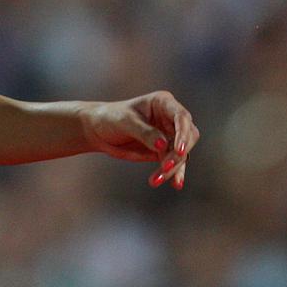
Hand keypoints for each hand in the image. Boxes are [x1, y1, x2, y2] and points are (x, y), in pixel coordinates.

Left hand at [80, 91, 200, 190]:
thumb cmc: (111, 118)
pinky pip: (173, 163)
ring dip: (174, 168)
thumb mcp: (125, 122)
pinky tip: (175, 184)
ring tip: (157, 180)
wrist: (99, 130)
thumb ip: (145, 133)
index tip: (180, 150)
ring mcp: (168, 134)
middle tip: (166, 167)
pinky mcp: (163, 151)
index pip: (181, 116)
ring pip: (181, 153)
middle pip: (188, 136)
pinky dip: (173, 174)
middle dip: (178, 154)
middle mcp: (169, 117)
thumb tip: (163, 145)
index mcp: (163, 102)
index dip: (183, 133)